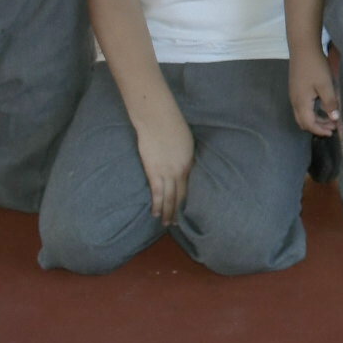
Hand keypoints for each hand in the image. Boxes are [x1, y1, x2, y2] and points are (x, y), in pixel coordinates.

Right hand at [130, 93, 195, 224]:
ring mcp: (167, 172)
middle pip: (181, 195)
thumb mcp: (186, 142)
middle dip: (179, 210)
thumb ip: (185, 157)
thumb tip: (184, 166)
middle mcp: (180, 170)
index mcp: (190, 162)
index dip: (187, 199)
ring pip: (169, 198)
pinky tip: (156, 213)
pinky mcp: (153, 171)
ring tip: (167, 224)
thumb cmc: (172, 125)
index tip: (187, 209)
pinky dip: (157, 204)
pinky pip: (156, 192)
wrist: (158, 118)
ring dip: (168, 212)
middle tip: (177, 223)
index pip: (190, 186)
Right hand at [289, 44, 341, 135]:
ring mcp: (294, 95)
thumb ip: (330, 103)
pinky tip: (323, 107)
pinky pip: (302, 107)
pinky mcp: (296, 89)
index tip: (333, 132)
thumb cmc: (315, 66)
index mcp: (301, 103)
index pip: (309, 124)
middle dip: (317, 127)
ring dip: (315, 119)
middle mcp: (294, 101)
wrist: (303, 48)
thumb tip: (334, 119)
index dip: (320, 130)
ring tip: (330, 118)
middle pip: (303, 122)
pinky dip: (312, 112)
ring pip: (302, 115)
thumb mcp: (326, 85)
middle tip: (333, 127)